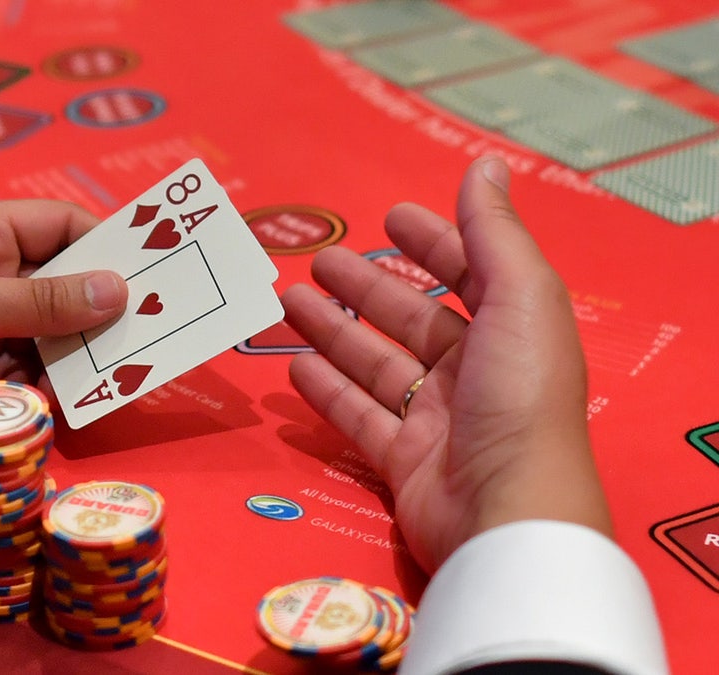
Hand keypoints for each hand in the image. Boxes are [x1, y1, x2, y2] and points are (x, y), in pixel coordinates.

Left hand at [0, 200, 127, 476]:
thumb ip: (36, 302)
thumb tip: (118, 290)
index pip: (61, 226)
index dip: (109, 246)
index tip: (156, 278)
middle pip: (62, 285)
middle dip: (98, 311)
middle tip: (151, 337)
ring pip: (47, 336)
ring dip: (72, 357)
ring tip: (110, 379)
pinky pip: (22, 374)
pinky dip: (42, 388)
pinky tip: (60, 404)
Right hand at [282, 156, 611, 573]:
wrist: (507, 513)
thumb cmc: (520, 397)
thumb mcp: (520, 299)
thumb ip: (496, 232)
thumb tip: (486, 164)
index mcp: (512, 332)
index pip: (470, 274)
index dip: (435, 242)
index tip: (392, 216)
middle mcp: (476, 373)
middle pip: (412, 320)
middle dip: (367, 287)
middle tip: (319, 260)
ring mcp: (438, 420)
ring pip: (376, 365)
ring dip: (334, 331)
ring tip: (288, 301)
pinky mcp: (405, 462)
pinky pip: (359, 417)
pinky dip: (327, 391)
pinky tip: (295, 364)